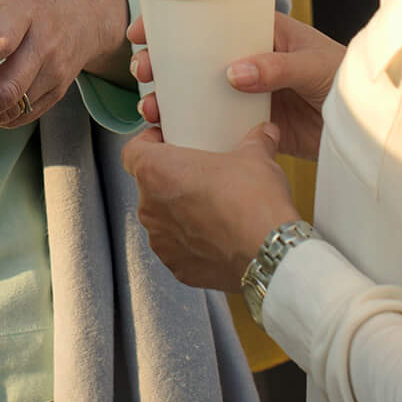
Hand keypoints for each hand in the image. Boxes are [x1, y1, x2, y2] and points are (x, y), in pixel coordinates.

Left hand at [121, 120, 299, 290]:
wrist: (270, 252)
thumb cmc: (253, 201)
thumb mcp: (255, 157)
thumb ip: (255, 140)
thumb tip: (265, 132)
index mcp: (156, 173)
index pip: (132, 152)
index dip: (147, 145)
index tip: (168, 143)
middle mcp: (150, 209)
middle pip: (150, 187)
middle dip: (171, 181)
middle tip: (200, 176)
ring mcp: (161, 243)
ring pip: (164, 221)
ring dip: (181, 214)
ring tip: (212, 209)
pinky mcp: (178, 269)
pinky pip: (179, 250)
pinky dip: (193, 244)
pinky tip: (218, 237)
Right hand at [132, 11, 343, 160]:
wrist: (370, 128)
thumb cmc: (348, 80)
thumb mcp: (315, 65)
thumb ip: (277, 66)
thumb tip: (231, 73)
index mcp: (262, 32)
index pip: (209, 18)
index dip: (172, 21)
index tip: (141, 30)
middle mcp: (250, 60)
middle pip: (194, 56)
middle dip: (162, 62)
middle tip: (142, 70)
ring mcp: (249, 94)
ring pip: (198, 91)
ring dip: (169, 97)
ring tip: (150, 107)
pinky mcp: (253, 126)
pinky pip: (215, 124)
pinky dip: (191, 128)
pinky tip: (170, 134)